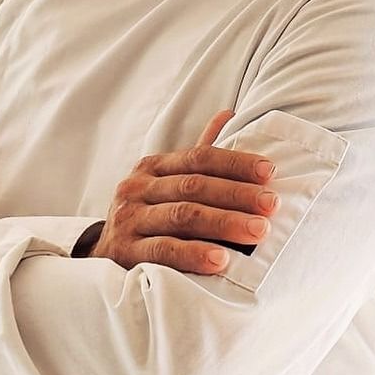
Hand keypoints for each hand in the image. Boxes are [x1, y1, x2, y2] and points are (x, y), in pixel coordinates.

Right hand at [90, 110, 279, 275]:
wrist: (103, 257)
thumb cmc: (148, 216)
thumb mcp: (167, 183)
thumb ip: (198, 156)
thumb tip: (228, 114)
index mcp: (153, 167)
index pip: (198, 158)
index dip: (234, 162)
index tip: (269, 171)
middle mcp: (138, 188)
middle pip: (193, 186)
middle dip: (236, 194)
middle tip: (271, 205)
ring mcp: (129, 220)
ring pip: (182, 216)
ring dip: (223, 223)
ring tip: (257, 230)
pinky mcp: (125, 252)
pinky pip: (163, 251)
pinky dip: (193, 254)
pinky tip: (221, 260)